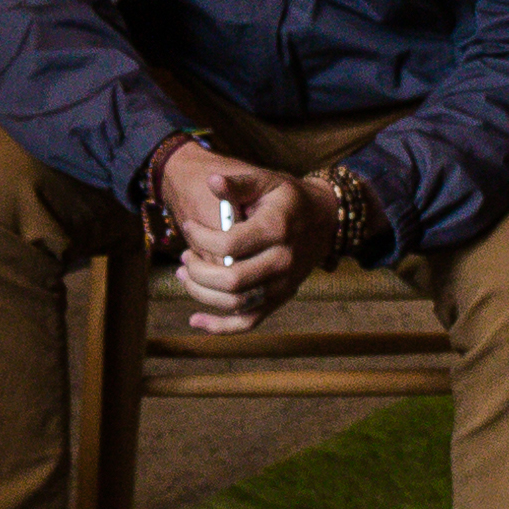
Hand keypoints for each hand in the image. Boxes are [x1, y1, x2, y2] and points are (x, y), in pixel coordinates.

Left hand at [156, 141, 326, 331]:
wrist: (325, 221)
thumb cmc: (288, 199)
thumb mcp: (267, 181)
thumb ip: (239, 184)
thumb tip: (212, 181)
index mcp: (277, 230)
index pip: (229, 245)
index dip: (201, 237)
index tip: (189, 226)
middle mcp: (282, 262)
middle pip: (232, 281)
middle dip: (199, 271)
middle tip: (185, 256)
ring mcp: (282, 286)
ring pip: (236, 304)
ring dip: (202, 294)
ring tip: (184, 275)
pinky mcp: (279, 300)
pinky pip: (249, 322)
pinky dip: (221, 327)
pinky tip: (195, 321)